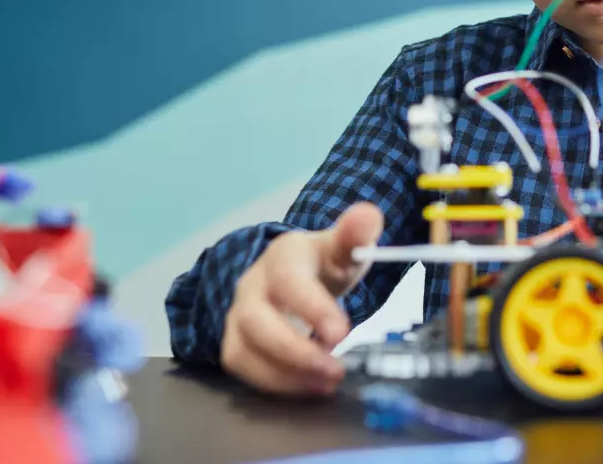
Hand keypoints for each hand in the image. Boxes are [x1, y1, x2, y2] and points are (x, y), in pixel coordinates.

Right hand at [221, 203, 383, 395]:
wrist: (299, 271)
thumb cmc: (324, 262)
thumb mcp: (344, 246)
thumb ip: (356, 234)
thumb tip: (367, 216)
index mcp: (283, 256)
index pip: (288, 280)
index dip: (311, 308)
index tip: (341, 334)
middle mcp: (253, 285)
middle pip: (256, 321)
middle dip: (294, 352)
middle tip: (335, 371)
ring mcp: (239, 315)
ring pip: (243, 350)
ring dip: (284, 375)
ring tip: (326, 383)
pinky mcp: (236, 342)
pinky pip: (243, 368)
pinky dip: (275, 384)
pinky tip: (309, 387)